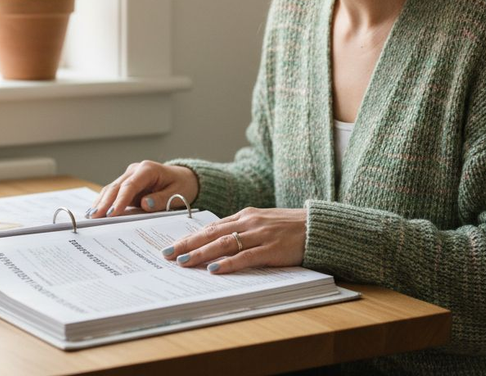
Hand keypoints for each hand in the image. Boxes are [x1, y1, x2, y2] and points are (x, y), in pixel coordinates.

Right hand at [87, 160, 197, 218]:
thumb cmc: (181, 185)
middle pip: (116, 186)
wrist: (182, 178)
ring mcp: (129, 176)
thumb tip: (145, 204)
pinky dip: (104, 202)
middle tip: (94, 217)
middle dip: (105, 202)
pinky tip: (95, 211)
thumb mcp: (177, 193)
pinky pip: (113, 193)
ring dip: (101, 202)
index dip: (120, 199)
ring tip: (90, 216)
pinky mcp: (126, 184)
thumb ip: (161, 199)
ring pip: (111, 189)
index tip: (112, 213)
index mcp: (148, 169)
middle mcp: (135, 170)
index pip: (130, 185)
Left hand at [163, 207, 305, 273]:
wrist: (317, 226)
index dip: (190, 236)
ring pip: (224, 244)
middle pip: (211, 233)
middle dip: (187, 244)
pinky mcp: (271, 249)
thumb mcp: (263, 222)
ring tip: (183, 261)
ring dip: (201, 253)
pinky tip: (214, 269)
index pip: (211, 226)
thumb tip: (218, 241)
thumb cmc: (290, 227)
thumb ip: (242, 229)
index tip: (173, 245)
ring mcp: (259, 235)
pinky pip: (245, 257)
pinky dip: (228, 263)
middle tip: (167, 254)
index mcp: (245, 215)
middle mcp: (249, 222)